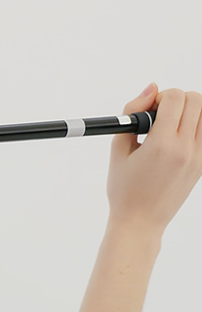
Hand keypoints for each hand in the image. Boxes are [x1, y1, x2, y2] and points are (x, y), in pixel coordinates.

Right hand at [106, 84, 201, 240]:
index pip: (175, 97)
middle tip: (163, 117)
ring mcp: (198, 158)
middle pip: (196, 100)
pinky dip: (196, 128)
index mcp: (161, 145)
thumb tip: (152, 88)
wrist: (140, 223)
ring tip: (173, 128)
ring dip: (191, 112)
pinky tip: (180, 140)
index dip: (160, 97)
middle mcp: (184, 150)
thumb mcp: (118, 149)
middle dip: (178, 101)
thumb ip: (133, 113)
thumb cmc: (124, 189)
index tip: (150, 112)